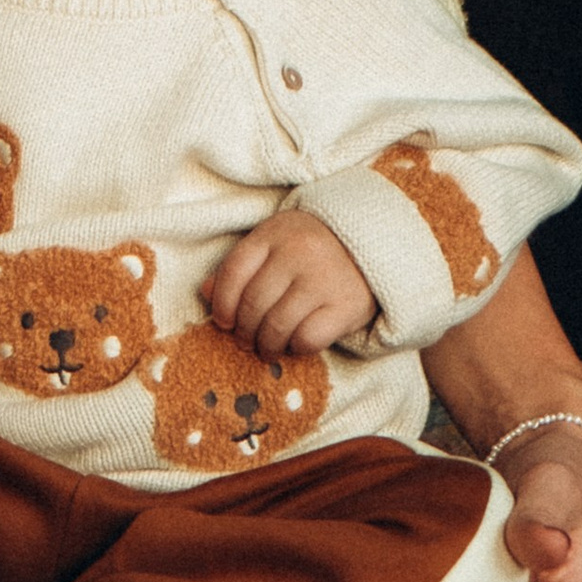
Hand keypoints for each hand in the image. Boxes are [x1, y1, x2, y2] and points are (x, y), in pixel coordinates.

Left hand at [206, 210, 377, 360]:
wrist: (375, 242)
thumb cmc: (314, 246)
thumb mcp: (275, 243)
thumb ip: (241, 265)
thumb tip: (206, 294)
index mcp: (275, 233)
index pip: (234, 272)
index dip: (222, 303)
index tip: (224, 321)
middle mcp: (299, 253)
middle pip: (253, 304)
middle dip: (243, 332)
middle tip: (245, 341)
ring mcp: (324, 279)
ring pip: (277, 326)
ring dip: (266, 345)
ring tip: (267, 348)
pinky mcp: (347, 306)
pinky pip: (308, 339)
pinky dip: (297, 348)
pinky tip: (297, 343)